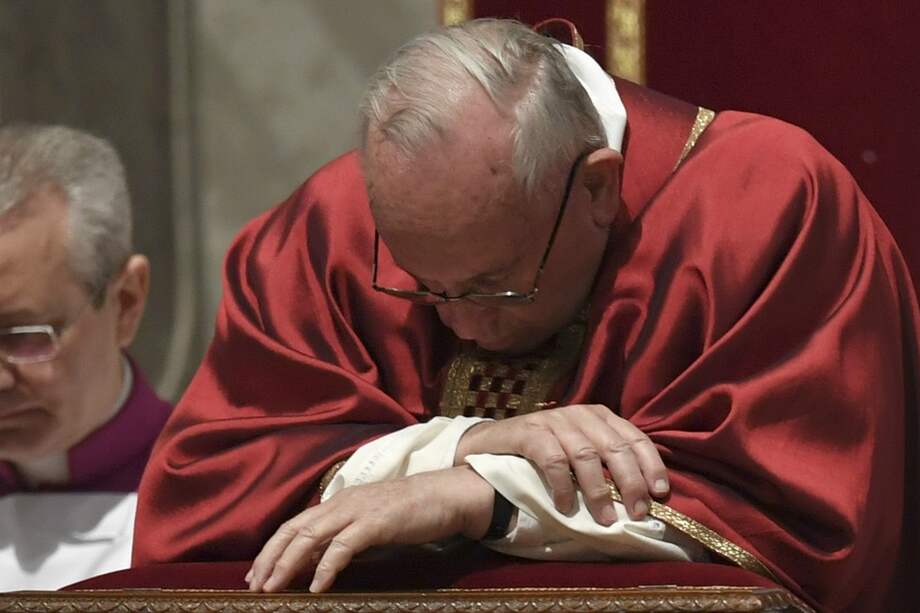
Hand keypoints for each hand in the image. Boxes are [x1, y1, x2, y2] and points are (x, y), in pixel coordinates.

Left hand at [246, 465, 492, 592]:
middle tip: (255, 585)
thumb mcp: (369, 523)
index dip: (272, 548)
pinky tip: (317, 587)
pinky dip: (326, 567)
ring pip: (310, 535)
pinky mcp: (377, 522)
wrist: (447, 494)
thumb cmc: (411, 511)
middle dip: (270, 557)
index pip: (295, 524)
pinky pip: (343, 545)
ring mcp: (358, 510)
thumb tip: (316, 562)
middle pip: (294, 529)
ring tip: (274, 588)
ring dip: (287, 564)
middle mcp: (342, 502)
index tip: (257, 574)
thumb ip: (343, 537)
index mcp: (339, 502)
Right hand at [454, 404, 666, 522]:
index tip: (661, 493)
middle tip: (637, 512)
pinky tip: (566, 506)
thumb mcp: (580, 452)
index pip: (635, 438)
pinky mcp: (529, 431)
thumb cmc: (543, 452)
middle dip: (630, 482)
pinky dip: (563, 485)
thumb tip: (643, 498)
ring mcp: (554, 420)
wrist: (491, 444)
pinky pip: (552, 459)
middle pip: (615, 448)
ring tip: (605, 518)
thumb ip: (606, 464)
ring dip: (598, 490)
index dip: (651, 465)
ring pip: (586, 455)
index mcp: (600, 416)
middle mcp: (580, 414)